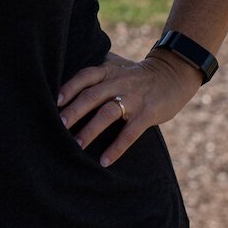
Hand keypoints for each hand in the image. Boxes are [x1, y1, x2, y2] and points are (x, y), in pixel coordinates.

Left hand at [55, 50, 201, 166]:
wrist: (173, 73)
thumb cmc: (136, 74)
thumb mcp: (117, 66)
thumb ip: (96, 71)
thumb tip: (65, 77)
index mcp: (108, 70)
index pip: (84, 76)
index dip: (68, 88)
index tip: (55, 102)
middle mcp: (118, 82)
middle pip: (91, 96)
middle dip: (73, 112)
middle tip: (58, 126)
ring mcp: (133, 98)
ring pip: (107, 113)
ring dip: (90, 130)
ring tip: (76, 146)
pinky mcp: (148, 113)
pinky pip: (130, 133)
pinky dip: (117, 148)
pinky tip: (105, 161)